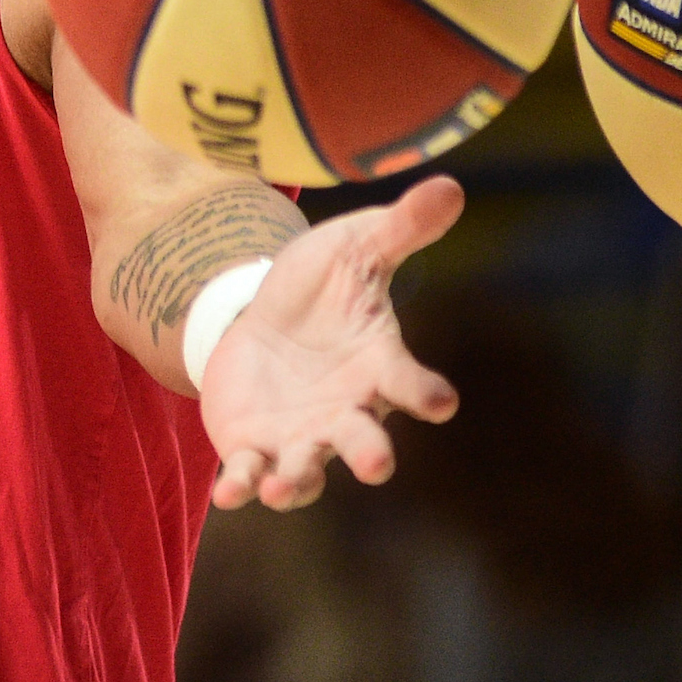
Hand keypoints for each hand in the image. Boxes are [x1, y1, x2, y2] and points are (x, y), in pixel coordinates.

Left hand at [198, 176, 462, 510]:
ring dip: (294, 484)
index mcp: (378, 366)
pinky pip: (250, 474)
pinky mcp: (255, 447)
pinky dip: (241, 487)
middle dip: (369, 453)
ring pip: (306, 471)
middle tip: (377, 464)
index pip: (409, 383)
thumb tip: (451, 185)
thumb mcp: (356, 246)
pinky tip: (229, 495)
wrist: (260, 315)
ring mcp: (302, 436)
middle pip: (363, 441)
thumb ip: (400, 227)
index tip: (441, 401)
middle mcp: (347, 412)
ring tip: (278, 491)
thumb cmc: (323, 284)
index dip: (425, 392)